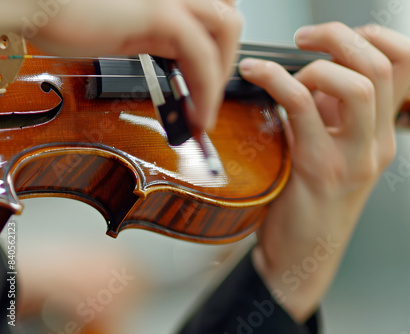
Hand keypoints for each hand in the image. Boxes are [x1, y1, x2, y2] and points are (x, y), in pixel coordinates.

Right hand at [21, 0, 241, 130]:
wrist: (29, 4)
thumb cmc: (64, 14)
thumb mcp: (126, 29)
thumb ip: (156, 39)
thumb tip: (177, 65)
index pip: (215, 14)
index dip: (221, 50)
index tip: (212, 85)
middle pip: (229, 16)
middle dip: (228, 60)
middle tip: (210, 96)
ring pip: (227, 29)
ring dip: (222, 76)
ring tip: (205, 111)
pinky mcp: (158, 12)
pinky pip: (202, 56)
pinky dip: (207, 92)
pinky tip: (197, 117)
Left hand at [238, 23, 409, 321]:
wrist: (303, 256)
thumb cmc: (310, 202)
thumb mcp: (328, 147)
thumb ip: (327, 111)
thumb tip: (310, 71)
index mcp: (380, 132)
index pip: (405, 63)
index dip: (375, 37)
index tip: (336, 40)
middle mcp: (375, 142)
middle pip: (383, 65)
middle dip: (340, 36)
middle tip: (306, 38)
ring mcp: (353, 158)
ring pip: (359, 85)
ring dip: (316, 63)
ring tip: (286, 69)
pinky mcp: (320, 169)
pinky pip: (302, 107)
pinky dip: (276, 79)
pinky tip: (257, 75)